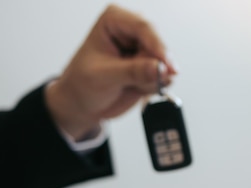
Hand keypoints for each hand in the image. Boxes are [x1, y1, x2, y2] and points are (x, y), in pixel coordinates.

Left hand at [45, 4, 177, 139]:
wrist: (83, 103)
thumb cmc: (83, 83)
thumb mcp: (104, 76)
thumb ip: (133, 71)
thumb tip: (160, 68)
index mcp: (114, 20)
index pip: (143, 27)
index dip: (158, 47)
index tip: (168, 67)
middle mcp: (132, 31)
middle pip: (158, 45)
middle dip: (152, 66)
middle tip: (136, 81)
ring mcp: (143, 50)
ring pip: (165, 63)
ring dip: (152, 79)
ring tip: (130, 84)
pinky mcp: (151, 67)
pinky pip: (166, 76)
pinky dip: (154, 86)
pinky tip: (136, 87)